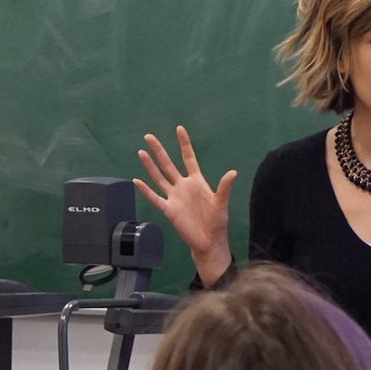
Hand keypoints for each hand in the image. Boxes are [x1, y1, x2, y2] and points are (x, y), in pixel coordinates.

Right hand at [135, 125, 236, 283]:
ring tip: (141, 152)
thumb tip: (233, 172)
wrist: (209, 241)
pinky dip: (146, 190)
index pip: (188, 158)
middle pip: (168, 164)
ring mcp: (174, 197)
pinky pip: (155, 198)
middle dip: (159, 150)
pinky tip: (137, 180)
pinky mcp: (168, 210)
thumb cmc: (217, 222)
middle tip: (148, 136)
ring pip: (159, 177)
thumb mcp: (222, 203)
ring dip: (150, 166)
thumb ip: (224, 187)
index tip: (179, 128)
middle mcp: (183, 186)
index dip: (184, 144)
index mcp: (197, 181)